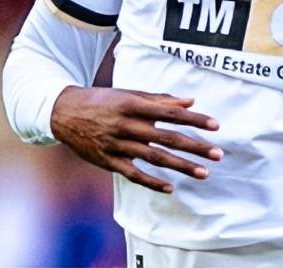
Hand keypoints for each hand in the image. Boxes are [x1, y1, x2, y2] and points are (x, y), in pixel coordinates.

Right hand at [50, 86, 221, 193]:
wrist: (64, 113)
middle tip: (218, 154)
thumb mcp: (129, 94)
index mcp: (133, 105)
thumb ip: (159, 99)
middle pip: (167, 138)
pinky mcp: (109, 161)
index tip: (215, 125)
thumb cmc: (102, 101)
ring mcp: (117, 145)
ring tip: (203, 173)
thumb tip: (190, 101)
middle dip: (194, 146)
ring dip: (181, 166)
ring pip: (154, 158)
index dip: (194, 119)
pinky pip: (133, 174)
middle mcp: (127, 125)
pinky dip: (152, 182)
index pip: (170, 113)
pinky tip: (171, 188)